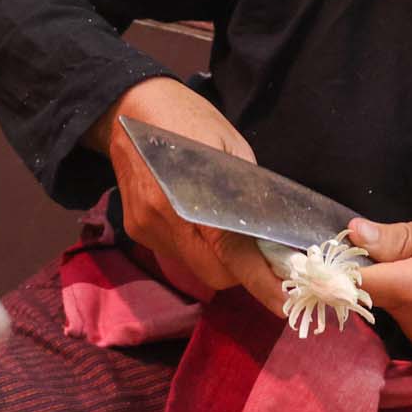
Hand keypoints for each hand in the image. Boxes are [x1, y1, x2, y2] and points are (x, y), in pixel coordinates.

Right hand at [92, 78, 287, 313]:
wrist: (126, 109)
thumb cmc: (186, 118)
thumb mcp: (231, 145)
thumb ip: (250, 191)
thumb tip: (277, 230)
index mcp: (187, 197)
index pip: (230, 254)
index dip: (260, 282)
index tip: (285, 303)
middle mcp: (162, 221)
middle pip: (215, 274)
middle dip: (243, 271)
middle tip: (266, 253)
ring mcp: (145, 229)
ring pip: (196, 267)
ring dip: (220, 259)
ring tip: (231, 231)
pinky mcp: (137, 230)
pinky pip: (178, 253)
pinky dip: (198, 246)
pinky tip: (201, 221)